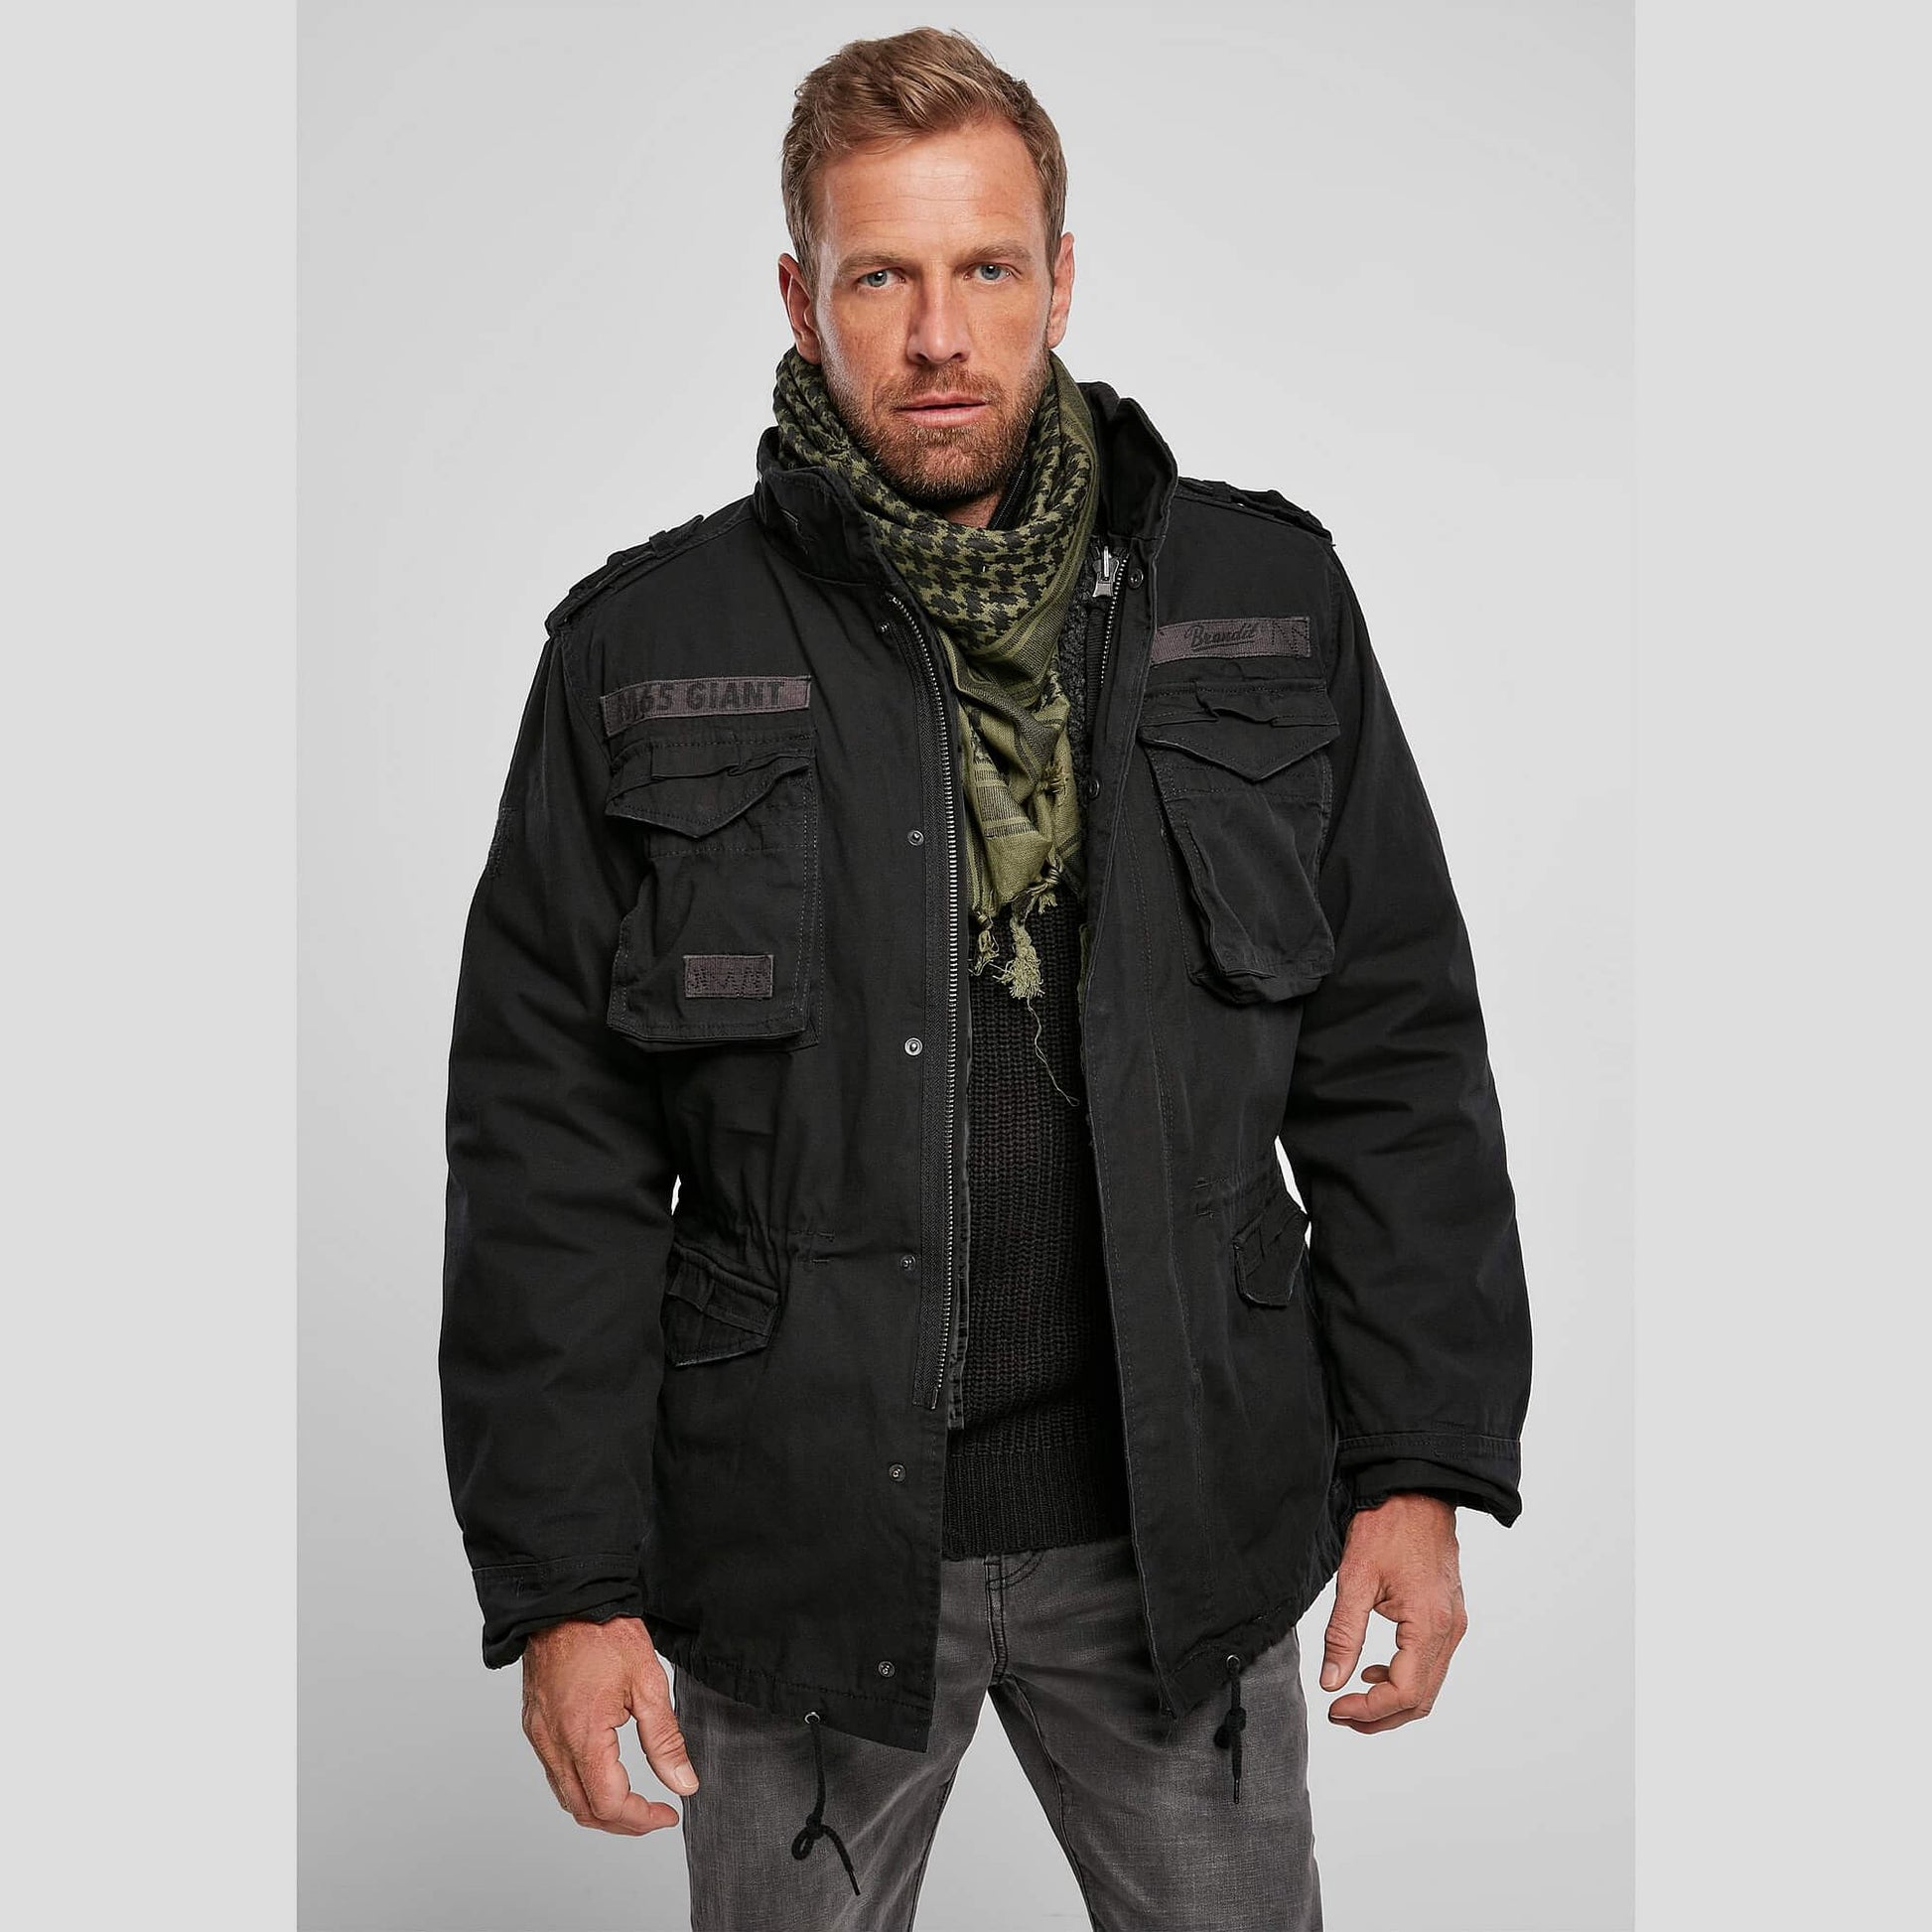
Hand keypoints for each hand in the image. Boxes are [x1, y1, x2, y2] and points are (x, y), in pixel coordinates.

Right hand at [521, 1615, 698, 1832]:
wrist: (565, 1598)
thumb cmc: (604, 1632)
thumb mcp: (647, 1682)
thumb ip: (665, 1740)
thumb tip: (683, 1783)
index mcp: (582, 1735)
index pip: (609, 1804)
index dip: (642, 1819)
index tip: (668, 1814)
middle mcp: (553, 1743)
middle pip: (584, 1811)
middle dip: (623, 1822)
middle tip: (655, 1815)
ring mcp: (539, 1735)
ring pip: (566, 1796)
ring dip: (600, 1809)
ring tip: (635, 1801)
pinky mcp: (534, 1725)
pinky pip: (555, 1773)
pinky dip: (580, 1786)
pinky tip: (604, 1775)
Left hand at [1319, 1493, 1467, 1732]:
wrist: (1417, 1491)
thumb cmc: (1388, 1526)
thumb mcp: (1355, 1578)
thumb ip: (1344, 1634)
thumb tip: (1331, 1682)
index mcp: (1429, 1625)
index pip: (1403, 1693)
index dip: (1369, 1710)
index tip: (1336, 1709)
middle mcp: (1450, 1631)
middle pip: (1420, 1700)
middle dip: (1380, 1716)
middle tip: (1341, 1714)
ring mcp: (1454, 1625)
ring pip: (1428, 1686)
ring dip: (1392, 1701)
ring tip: (1353, 1698)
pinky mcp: (1450, 1617)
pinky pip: (1432, 1663)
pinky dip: (1404, 1677)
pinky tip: (1373, 1669)